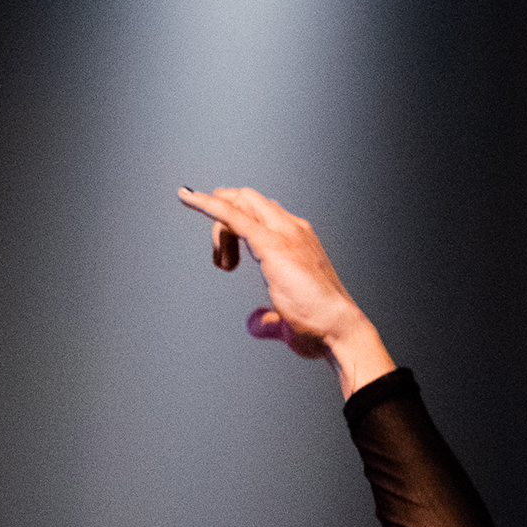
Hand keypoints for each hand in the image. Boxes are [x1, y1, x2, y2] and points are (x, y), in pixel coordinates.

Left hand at [178, 186, 396, 396]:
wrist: (338, 328)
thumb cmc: (319, 326)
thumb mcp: (286, 319)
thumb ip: (268, 319)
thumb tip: (255, 322)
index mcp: (297, 240)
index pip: (262, 213)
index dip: (237, 219)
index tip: (221, 239)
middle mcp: (291, 229)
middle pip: (248, 201)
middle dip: (224, 216)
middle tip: (221, 256)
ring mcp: (283, 233)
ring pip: (239, 204)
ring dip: (219, 231)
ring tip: (225, 266)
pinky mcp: (271, 245)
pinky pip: (233, 216)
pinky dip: (208, 204)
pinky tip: (188, 198)